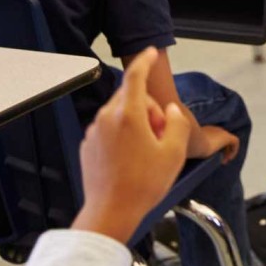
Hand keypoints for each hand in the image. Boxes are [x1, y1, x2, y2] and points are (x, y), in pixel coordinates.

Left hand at [73, 50, 191, 242]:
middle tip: (162, 135)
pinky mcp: (88, 146)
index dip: (145, 61)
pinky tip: (133, 159)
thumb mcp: (174, 152)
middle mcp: (106, 119)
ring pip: (121, 114)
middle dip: (151, 109)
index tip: (151, 53)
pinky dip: (124, 135)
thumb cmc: (142, 184)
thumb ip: (176, 122)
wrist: (111, 212)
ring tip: (149, 152)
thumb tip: (171, 112)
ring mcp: (94, 133)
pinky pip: (110, 130)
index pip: (135, 76)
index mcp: (127, 116)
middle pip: (132, 98)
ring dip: (138, 123)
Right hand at [188, 125, 240, 163]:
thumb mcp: (183, 145)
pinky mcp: (226, 137)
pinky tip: (228, 159)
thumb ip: (185, 148)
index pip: (211, 135)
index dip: (213, 144)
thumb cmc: (184, 143)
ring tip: (224, 160)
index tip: (210, 153)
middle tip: (220, 158)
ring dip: (227, 150)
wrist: (189, 139)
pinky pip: (235, 142)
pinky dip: (233, 150)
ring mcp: (220, 132)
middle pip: (221, 137)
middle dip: (221, 148)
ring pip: (229, 140)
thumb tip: (180, 156)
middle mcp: (212, 129)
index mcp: (202, 129)